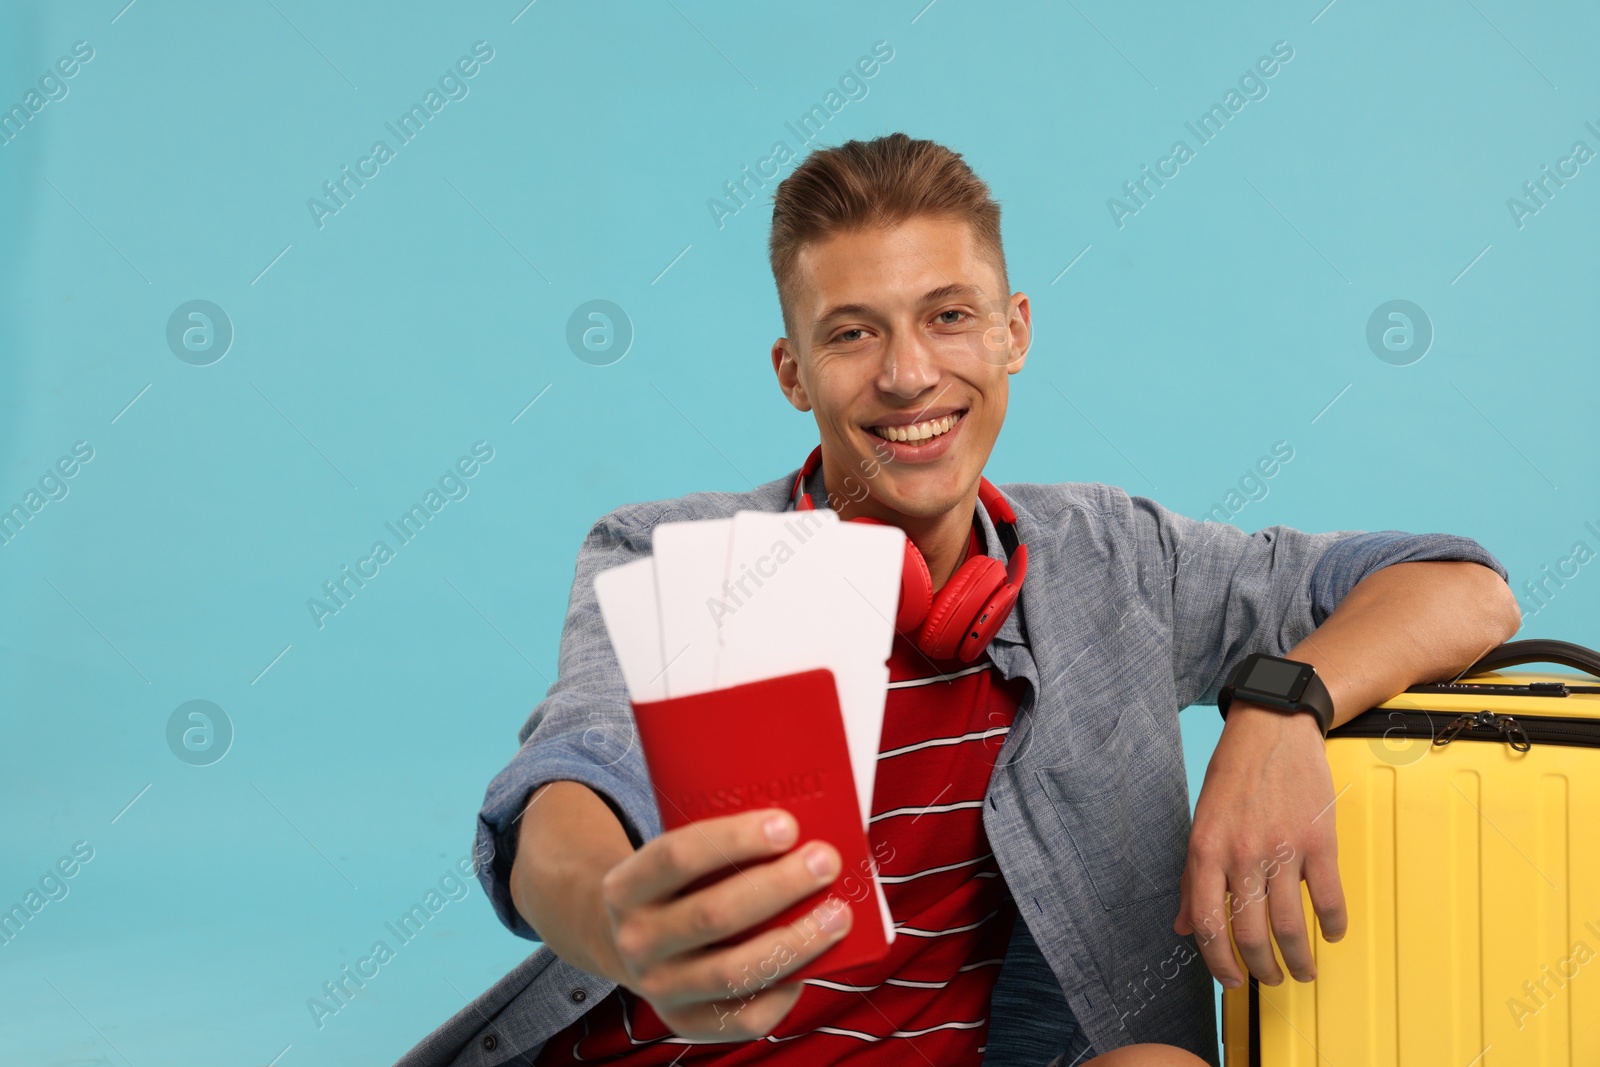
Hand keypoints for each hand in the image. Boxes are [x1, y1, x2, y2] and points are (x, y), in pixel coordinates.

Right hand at [597, 807, 852, 1039]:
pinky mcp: (687, 1023)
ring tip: (838, 914)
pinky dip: (784, 992)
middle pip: (713, 914)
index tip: (788, 825)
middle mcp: (636, 941)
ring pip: (734, 971)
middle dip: (779, 886)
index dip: (734, 839)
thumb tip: (805, 836)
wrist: (629, 943)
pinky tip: (811, 966)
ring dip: (796, 941)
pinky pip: (745, 1018)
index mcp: (625, 888)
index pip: (677, 856)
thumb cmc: (677, 888)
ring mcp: (659, 988)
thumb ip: (723, 848)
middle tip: (825, 862)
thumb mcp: (676, 861)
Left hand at [1172, 702, 1347, 987]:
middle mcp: (1241, 853)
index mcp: (1205, 849)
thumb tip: (1182, 925)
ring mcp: (1283, 849)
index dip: (1217, 963)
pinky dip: (1333, 925)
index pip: (1206, 924)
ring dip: (1298, 959)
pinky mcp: (1320, 842)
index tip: (1231, 980)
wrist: (1273, 729)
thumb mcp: (1201, 821)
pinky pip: (1329, 899)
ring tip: (1302, 970)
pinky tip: (1331, 933)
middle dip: (1261, 970)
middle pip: (1249, 933)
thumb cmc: (1234, 774)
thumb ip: (1191, 876)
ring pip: (1290, 926)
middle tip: (1271, 980)